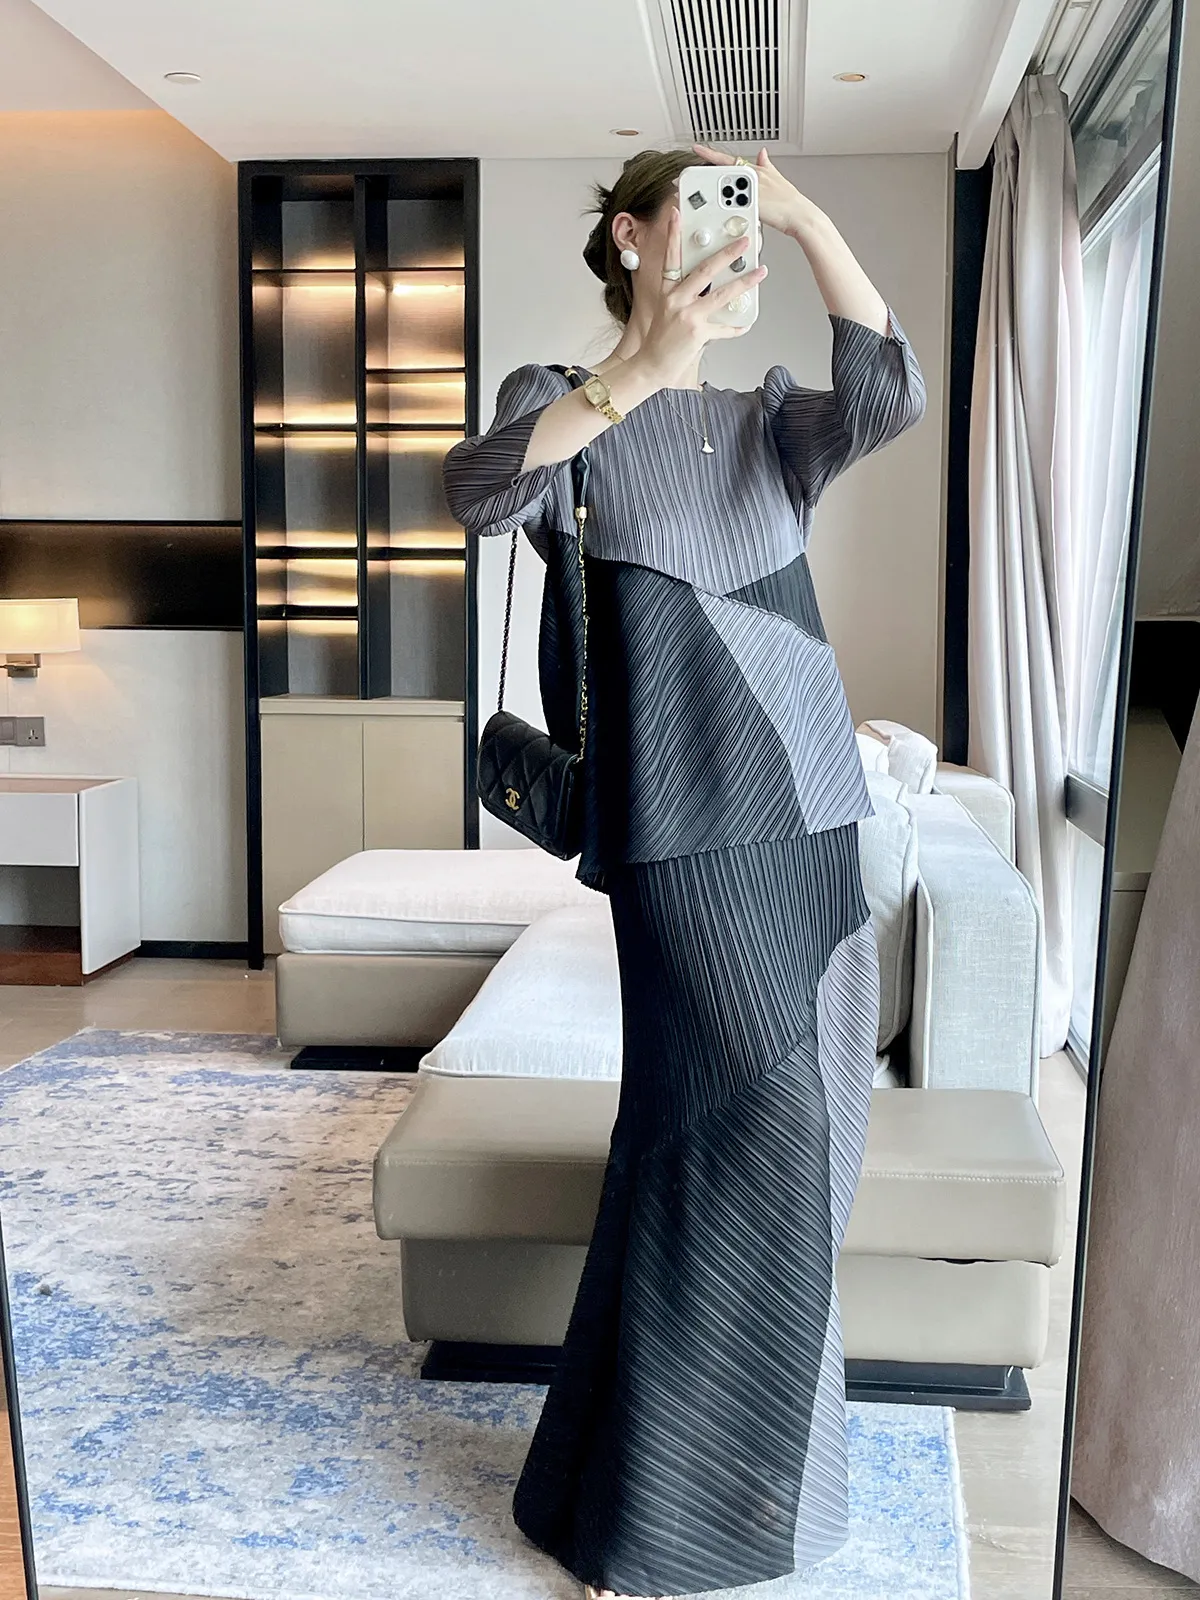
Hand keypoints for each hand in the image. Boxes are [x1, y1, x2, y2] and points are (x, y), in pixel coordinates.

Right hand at [633, 206, 767, 387]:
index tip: (677, 213)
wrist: (651, 366)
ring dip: (744, 282)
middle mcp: (676, 300)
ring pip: (722, 294)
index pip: (670, 257)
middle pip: (705, 270)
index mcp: (667, 292)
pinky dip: (737, 327)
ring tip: (760, 272)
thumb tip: (709, 285)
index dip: (673, 234)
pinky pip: (724, 328)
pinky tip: (746, 323)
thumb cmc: (660, 339)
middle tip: (744, 241)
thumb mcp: (666, 311)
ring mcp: (687, 316)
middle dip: (728, 253)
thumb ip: (684, 295)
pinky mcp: (697, 334)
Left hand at [691, 143, 821, 238]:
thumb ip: (766, 165)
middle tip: (688, 181)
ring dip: (713, 193)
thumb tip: (763, 153)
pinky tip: (719, 208)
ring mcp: (752, 188)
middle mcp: (752, 176)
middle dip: (705, 178)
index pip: (728, 160)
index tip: (697, 148)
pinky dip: (724, 205)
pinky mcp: (753, 201)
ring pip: (725, 186)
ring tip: (703, 197)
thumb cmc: (788, 202)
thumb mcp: (776, 177)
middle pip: (722, 173)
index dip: (711, 154)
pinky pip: (733, 202)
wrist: (799, 215)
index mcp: (754, 170)